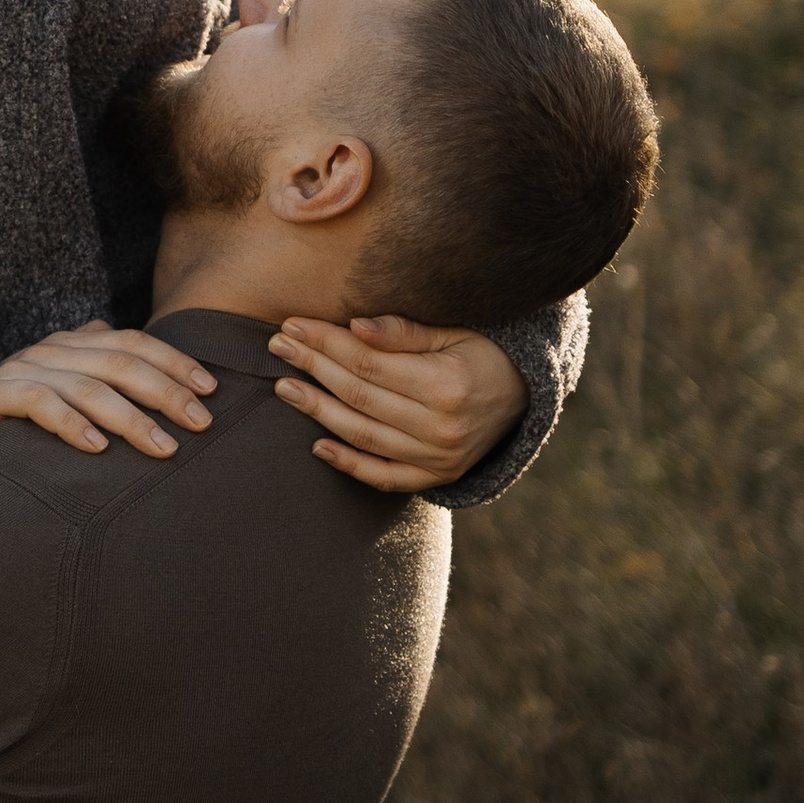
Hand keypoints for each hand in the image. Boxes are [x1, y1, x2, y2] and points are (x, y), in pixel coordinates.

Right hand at [0, 322, 217, 459]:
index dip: (174, 363)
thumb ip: (107, 375)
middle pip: (119, 362)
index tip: (210, 391)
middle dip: (165, 392)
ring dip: (131, 418)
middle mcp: (50, 349)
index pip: (133, 342)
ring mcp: (20, 368)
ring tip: (163, 447)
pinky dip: (71, 425)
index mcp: (73, 343)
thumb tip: (164, 378)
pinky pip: (39, 404)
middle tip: (200, 424)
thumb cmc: (24, 417)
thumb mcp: (70, 389)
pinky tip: (97, 448)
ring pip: (87, 386)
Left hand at [267, 315, 525, 493]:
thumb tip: (355, 326)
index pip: (368, 362)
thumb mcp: (454, 331)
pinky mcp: (436, 477)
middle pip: (358, 395)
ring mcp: (438, 459)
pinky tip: (316, 446)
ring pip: (362, 435)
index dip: (326, 342)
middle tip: (277, 346)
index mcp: (446, 385)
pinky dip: (348, 464)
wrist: (526, 396)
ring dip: (317, 411)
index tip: (293, 325)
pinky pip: (384, 476)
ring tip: (284, 387)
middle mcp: (441, 428)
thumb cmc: (483, 352)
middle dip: (312, 367)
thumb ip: (404, 332)